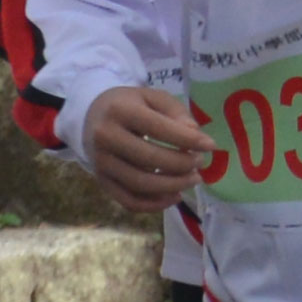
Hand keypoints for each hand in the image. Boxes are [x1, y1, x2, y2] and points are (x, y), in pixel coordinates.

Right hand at [77, 80, 214, 204]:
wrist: (91, 117)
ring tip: (193, 179)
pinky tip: (174, 196)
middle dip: (181, 164)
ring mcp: (101, 163)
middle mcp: (105, 138)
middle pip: (149, 159)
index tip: (211, 145)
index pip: (158, 128)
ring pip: (140, 184)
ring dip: (172, 186)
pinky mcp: (102, 182)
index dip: (187, 139)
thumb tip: (195, 134)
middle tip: (200, 163)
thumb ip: (175, 112)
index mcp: (119, 111)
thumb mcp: (152, 97)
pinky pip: (129, 201)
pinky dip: (154, 204)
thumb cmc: (129, 105)